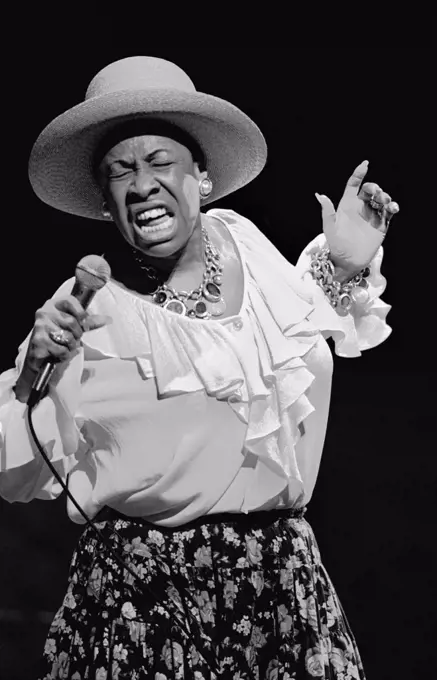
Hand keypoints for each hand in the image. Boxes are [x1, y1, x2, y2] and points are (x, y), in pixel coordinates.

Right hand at [22, 295, 110, 375]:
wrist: (38, 354)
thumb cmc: (58, 336)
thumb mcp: (73, 326)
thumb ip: (89, 322)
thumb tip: (108, 319)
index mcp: (54, 304)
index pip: (71, 301)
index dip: (81, 313)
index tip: (84, 324)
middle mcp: (44, 312)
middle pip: (71, 322)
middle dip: (76, 334)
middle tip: (72, 338)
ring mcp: (40, 326)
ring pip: (66, 337)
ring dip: (70, 345)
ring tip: (64, 345)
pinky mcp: (38, 341)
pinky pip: (60, 349)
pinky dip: (64, 354)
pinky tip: (58, 352)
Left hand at [316, 160, 399, 276]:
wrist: (347, 260)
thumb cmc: (336, 244)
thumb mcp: (330, 227)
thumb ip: (327, 211)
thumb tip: (320, 195)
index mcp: (347, 204)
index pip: (354, 184)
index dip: (359, 173)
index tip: (365, 164)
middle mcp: (360, 207)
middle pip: (370, 190)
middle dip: (375, 188)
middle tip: (376, 194)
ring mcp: (371, 215)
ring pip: (381, 199)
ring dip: (385, 197)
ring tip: (385, 202)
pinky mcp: (381, 224)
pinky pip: (388, 212)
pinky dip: (393, 208)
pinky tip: (393, 208)